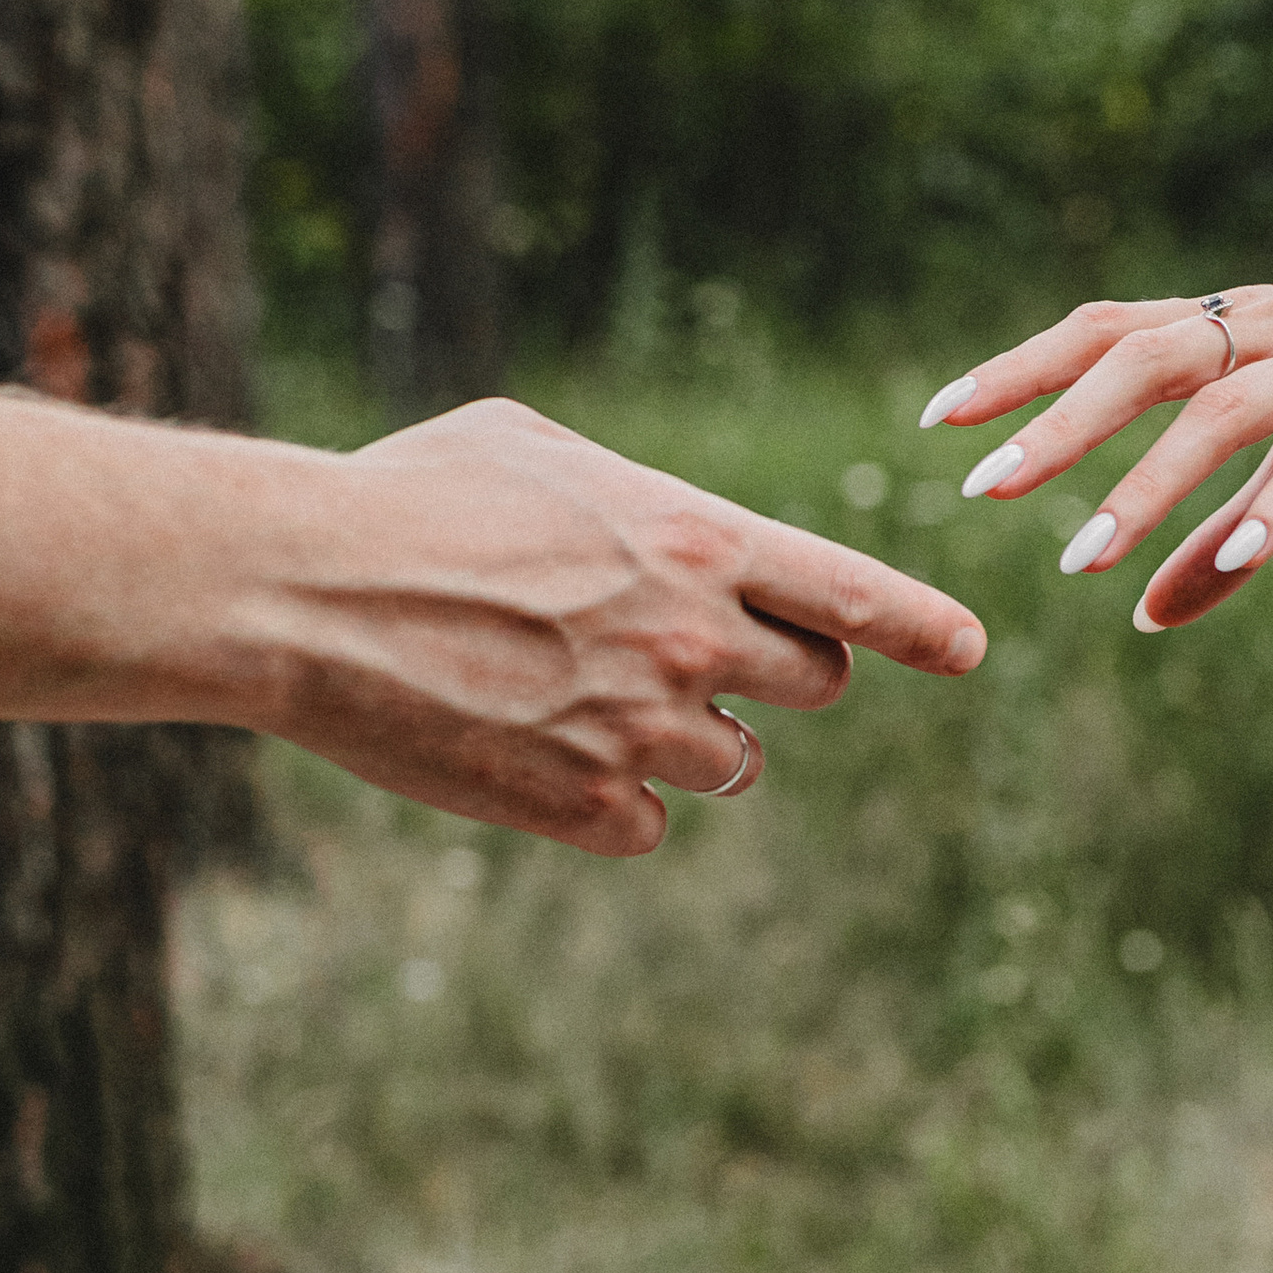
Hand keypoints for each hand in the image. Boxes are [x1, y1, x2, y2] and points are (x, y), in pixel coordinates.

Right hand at [274, 399, 988, 848]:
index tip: (970, 649)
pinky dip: (608, 801)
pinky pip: (648, 825)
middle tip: (702, 663)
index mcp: (697, 540)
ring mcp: (643, 731)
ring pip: (736, 767)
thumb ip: (630, 496)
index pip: (856, 596)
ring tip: (581, 698)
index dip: (925, 627)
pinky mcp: (584, 808)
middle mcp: (693, 639)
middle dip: (781, 679)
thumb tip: (660, 529)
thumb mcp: (532, 446)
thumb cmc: (405, 495)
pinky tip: (533, 753)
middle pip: (815, 688)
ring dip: (687, 744)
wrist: (302, 590)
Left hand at [917, 257, 1272, 627]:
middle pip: (1140, 357)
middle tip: (982, 493)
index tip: (943, 422)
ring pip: (1219, 409)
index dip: (1023, 369)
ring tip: (1083, 559)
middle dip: (1054, 425)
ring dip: (1145, 486)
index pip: (1108, 332)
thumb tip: (1146, 615)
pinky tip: (1230, 560)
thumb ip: (1227, 536)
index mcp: (1239, 328)